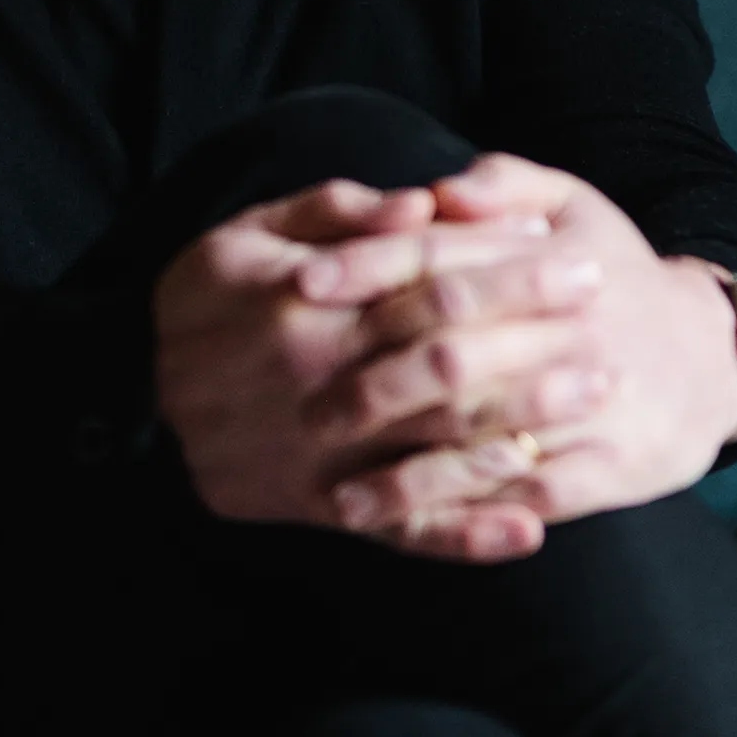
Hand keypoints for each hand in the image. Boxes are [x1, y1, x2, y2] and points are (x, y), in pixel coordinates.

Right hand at [151, 178, 571, 532]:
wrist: (127, 398)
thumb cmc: (198, 305)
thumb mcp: (245, 235)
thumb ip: (333, 212)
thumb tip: (420, 201)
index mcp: (310, 307)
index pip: (428, 279)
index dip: (504, 264)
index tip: (569, 246)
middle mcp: (323, 383)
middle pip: (448, 356)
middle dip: (534, 333)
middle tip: (609, 311)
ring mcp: (324, 455)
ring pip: (436, 445)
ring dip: (521, 423)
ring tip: (595, 396)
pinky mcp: (321, 508)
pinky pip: (401, 528)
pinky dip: (464, 535)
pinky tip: (528, 531)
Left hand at [295, 154, 736, 565]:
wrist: (711, 355)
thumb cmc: (616, 275)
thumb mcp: (575, 207)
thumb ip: (507, 184)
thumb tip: (441, 188)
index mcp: (552, 261)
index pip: (445, 260)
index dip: (370, 268)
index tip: (301, 284)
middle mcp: (569, 332)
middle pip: (456, 355)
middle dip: (371, 381)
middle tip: (298, 406)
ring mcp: (592, 404)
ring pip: (487, 438)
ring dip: (410, 472)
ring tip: (339, 494)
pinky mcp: (614, 465)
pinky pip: (531, 496)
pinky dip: (471, 516)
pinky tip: (420, 531)